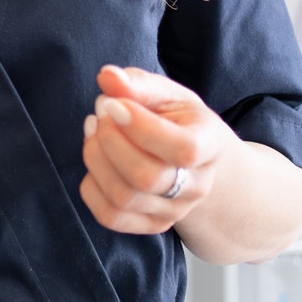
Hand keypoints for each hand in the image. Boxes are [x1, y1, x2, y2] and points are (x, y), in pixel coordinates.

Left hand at [79, 65, 236, 235]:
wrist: (197, 162)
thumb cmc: (179, 121)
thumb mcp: (168, 94)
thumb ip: (139, 84)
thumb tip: (108, 77)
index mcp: (211, 145)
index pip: (184, 149)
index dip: (141, 127)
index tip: (113, 104)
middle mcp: (197, 185)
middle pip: (146, 177)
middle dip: (110, 140)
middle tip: (103, 112)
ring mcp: (175, 210)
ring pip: (124, 197)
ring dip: (95, 158)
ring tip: (95, 129)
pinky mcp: (151, 224)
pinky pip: (110, 216)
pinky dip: (90, 186)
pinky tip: (97, 159)